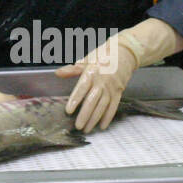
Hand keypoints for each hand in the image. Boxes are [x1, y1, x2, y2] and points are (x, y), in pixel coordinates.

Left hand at [55, 19, 182, 132]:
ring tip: (87, 129)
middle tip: (77, 126)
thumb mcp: (87, 60)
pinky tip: (102, 126)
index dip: (75, 100)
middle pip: (92, 101)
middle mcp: (102, 82)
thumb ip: (72, 69)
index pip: (82, 88)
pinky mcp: (118, 92)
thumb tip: (58, 73)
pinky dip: (108, 117)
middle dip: (85, 115)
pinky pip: (113, 107)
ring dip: (94, 119)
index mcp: (91, 72)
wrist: (124, 53)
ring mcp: (111, 88)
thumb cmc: (103, 56)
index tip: (69, 111)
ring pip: (102, 106)